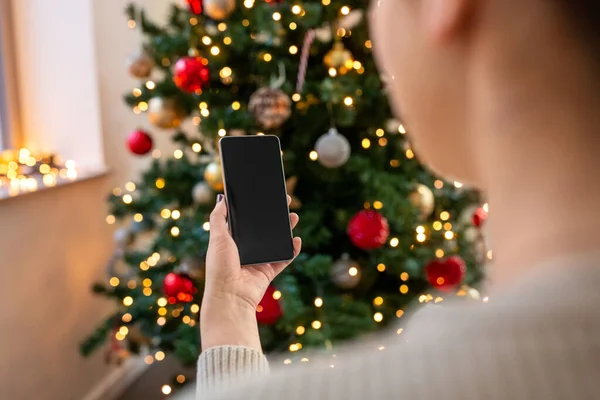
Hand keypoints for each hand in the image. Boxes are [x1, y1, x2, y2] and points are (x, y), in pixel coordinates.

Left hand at [201, 194, 301, 350]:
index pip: (246, 219)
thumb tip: (222, 198)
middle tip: (285, 202)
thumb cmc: (220, 267)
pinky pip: (284, 258)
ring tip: (294, 217)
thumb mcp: (216, 238)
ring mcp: (259, 260)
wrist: (230, 296)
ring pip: (276, 241)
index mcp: (232, 240)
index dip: (255, 207)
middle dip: (275, 215)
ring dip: (286, 229)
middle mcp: (246, 249)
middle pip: (264, 229)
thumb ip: (218, 218)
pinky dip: (292, 250)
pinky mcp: (269, 271)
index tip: (265, 194)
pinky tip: (296, 239)